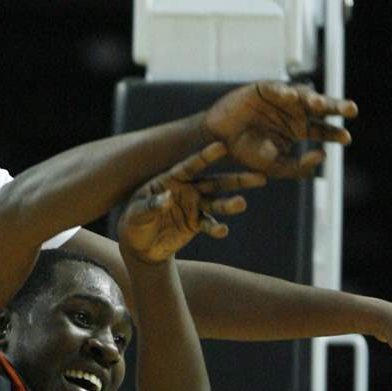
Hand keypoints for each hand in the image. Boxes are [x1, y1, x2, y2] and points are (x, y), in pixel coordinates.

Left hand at [117, 143, 267, 263]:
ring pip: (217, 202)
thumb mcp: (136, 213)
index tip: (221, 146)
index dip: (205, 157)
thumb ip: (151, 204)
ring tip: (242, 204)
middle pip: (215, 182)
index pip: (190, 165)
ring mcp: (194, 206)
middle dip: (235, 179)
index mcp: (171, 179)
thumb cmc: (134, 221)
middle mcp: (187, 189)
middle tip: (258, 175)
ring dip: (230, 204)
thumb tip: (166, 198)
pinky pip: (210, 224)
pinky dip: (216, 228)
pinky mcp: (196, 223)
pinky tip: (222, 231)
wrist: (139, 244)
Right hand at [203, 82, 356, 175]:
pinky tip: (290, 96)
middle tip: (351, 109)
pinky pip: (276, 88)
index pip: (323, 130)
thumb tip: (323, 156)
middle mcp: (294, 113)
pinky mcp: (263, 89)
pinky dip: (283, 91)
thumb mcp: (277, 167)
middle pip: (320, 108)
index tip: (346, 138)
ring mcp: (280, 100)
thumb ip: (299, 166)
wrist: (220, 143)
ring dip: (313, 98)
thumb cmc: (249, 154)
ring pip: (303, 94)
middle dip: (336, 107)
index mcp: (299, 130)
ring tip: (319, 104)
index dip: (335, 133)